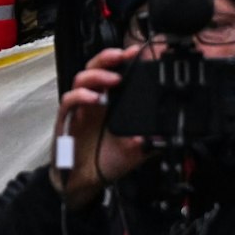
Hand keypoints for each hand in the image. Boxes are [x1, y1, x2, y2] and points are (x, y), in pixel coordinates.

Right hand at [52, 46, 151, 209]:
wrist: (85, 182)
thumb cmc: (107, 161)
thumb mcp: (137, 150)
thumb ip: (152, 139)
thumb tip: (167, 132)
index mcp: (112, 102)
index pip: (116, 72)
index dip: (125, 60)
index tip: (139, 53)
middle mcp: (95, 100)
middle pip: (96, 67)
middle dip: (110, 57)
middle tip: (124, 55)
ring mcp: (80, 108)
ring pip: (82, 78)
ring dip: (98, 74)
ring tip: (114, 79)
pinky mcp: (66, 120)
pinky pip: (69, 100)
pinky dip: (81, 95)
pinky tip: (95, 98)